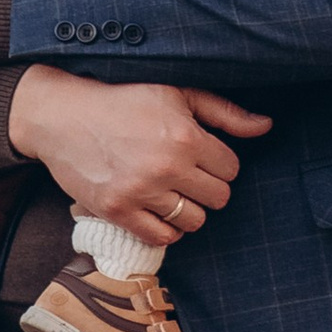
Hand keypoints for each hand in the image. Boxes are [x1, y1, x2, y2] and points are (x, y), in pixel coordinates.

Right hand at [11, 67, 271, 245]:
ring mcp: (141, 192)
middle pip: (218, 198)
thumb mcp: (176, 92)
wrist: (64, 115)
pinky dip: (166, 228)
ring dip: (188, 209)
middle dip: (208, 186)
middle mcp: (166, 166)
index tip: (202, 154)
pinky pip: (162, 238)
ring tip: (172, 190)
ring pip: (194, 222)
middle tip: (188, 172)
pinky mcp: (118, 212)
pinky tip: (157, 208)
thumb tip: (267, 126)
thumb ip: (224, 112)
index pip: (231, 168)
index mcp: (184, 135)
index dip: (219, 161)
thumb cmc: (124, 98)